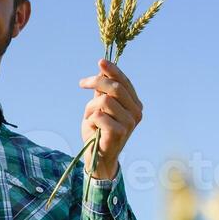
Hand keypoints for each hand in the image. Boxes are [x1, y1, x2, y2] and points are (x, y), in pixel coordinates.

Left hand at [78, 58, 143, 180]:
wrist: (98, 157)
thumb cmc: (99, 131)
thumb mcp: (100, 107)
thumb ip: (103, 90)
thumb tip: (102, 66)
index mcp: (134, 104)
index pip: (125, 82)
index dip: (112, 70)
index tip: (100, 62)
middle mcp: (136, 112)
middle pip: (115, 87)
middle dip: (96, 82)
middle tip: (82, 83)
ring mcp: (130, 123)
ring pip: (105, 101)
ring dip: (90, 107)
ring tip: (89, 117)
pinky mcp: (120, 132)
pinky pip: (99, 115)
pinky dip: (91, 119)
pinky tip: (93, 128)